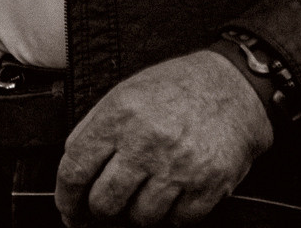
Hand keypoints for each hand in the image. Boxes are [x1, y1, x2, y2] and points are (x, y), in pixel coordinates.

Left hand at [56, 49, 271, 224]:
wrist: (234, 87)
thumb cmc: (175, 89)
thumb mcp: (124, 93)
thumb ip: (93, 129)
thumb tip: (72, 172)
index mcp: (118, 116)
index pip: (75, 169)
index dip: (66, 198)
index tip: (68, 209)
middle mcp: (146, 142)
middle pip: (105, 202)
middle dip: (99, 211)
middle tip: (106, 205)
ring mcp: (179, 166)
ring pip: (141, 218)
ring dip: (137, 214)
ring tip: (143, 194)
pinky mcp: (209, 185)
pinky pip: (178, 222)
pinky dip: (171, 217)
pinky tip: (171, 197)